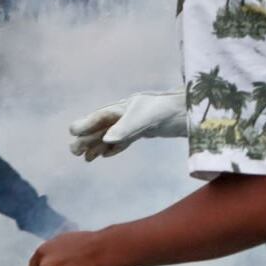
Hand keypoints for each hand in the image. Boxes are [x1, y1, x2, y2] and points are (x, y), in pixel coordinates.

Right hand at [69, 89, 187, 160]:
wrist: (193, 111)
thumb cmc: (168, 110)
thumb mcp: (145, 119)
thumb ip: (125, 128)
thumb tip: (105, 139)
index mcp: (123, 107)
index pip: (100, 116)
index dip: (86, 124)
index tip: (73, 132)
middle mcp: (127, 114)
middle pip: (102, 127)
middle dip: (87, 139)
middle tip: (74, 151)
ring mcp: (136, 122)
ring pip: (111, 135)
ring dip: (98, 145)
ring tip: (85, 157)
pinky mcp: (146, 130)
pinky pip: (124, 140)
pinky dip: (114, 148)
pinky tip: (105, 154)